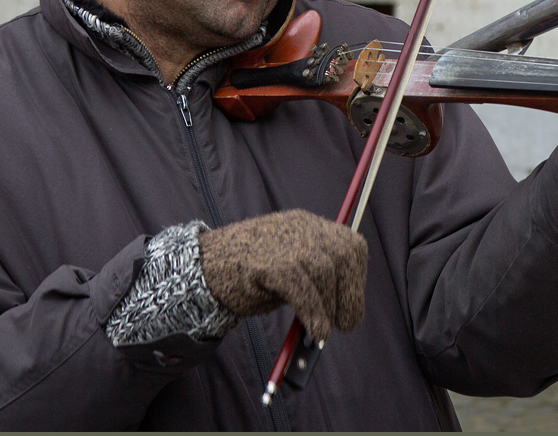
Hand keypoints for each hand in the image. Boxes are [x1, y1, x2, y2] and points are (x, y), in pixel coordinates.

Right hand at [198, 209, 367, 341]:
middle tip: (346, 324)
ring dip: (328, 309)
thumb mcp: (288, 269)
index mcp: (308, 225)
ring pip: (325, 272)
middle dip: (350, 294)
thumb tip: (339, 315)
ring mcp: (284, 242)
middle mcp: (301, 227)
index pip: (350, 245)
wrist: (201, 267)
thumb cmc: (247, 274)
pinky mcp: (269, 262)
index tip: (352, 303)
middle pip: (343, 256)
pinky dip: (313, 313)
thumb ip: (314, 282)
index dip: (356, 277)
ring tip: (321, 332)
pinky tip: (314, 331)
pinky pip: (302, 288)